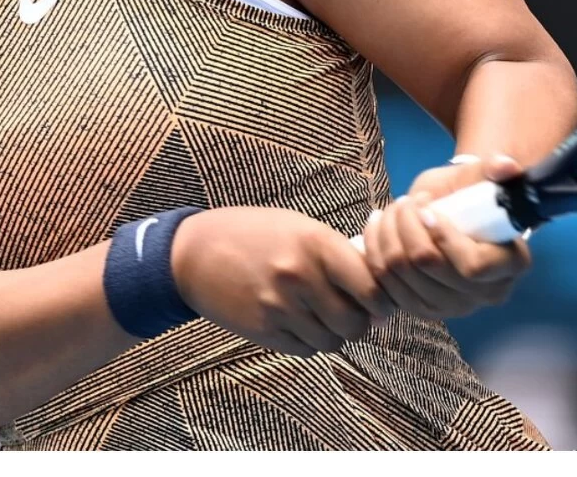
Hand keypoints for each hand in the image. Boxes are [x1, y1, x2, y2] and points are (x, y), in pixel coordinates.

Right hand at [170, 206, 394, 357]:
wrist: (193, 254)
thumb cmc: (253, 234)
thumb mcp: (299, 228)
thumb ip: (336, 255)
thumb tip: (376, 291)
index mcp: (316, 244)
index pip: (372, 288)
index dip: (383, 301)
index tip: (381, 301)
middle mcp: (301, 277)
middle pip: (355, 323)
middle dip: (360, 321)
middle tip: (353, 311)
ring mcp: (280, 307)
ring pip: (332, 341)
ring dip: (334, 333)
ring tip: (323, 315)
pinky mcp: (264, 331)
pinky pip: (306, 349)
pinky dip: (310, 341)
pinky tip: (299, 321)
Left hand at [360, 153, 532, 320]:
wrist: (452, 214)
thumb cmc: (468, 194)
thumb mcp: (479, 177)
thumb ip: (494, 168)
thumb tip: (505, 167)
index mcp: (510, 265)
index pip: (472, 266)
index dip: (444, 236)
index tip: (427, 209)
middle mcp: (484, 295)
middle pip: (430, 269)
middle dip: (407, 227)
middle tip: (406, 203)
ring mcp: (452, 308)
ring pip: (402, 276)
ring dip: (386, 237)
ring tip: (390, 211)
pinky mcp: (421, 311)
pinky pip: (385, 287)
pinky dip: (374, 254)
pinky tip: (376, 228)